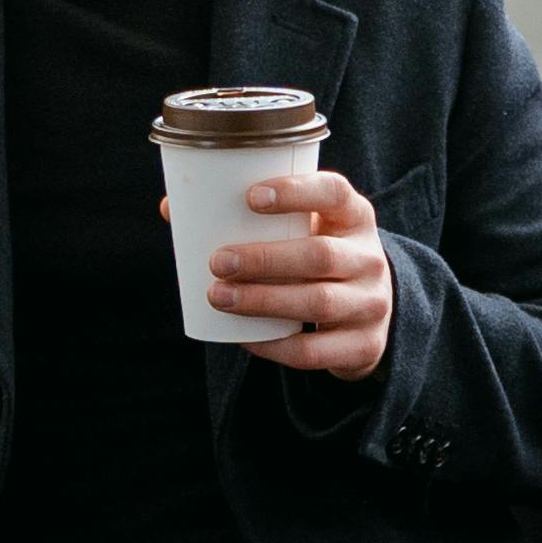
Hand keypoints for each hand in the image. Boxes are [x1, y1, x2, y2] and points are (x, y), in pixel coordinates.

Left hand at [197, 165, 391, 376]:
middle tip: (217, 261)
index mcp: (355, 217)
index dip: (296, 192)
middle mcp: (370, 259)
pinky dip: (274, 347)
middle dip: (265, 258)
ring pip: (318, 303)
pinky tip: (243, 338)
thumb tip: (171, 208)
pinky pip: (314, 350)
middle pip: (321, 255)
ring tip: (217, 296)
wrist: (370, 313)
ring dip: (263, 300)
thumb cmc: (319, 257)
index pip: (334, 193)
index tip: (250, 197)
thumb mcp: (304, 230)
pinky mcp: (362, 346)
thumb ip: (249, 217)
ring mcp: (371, 304)